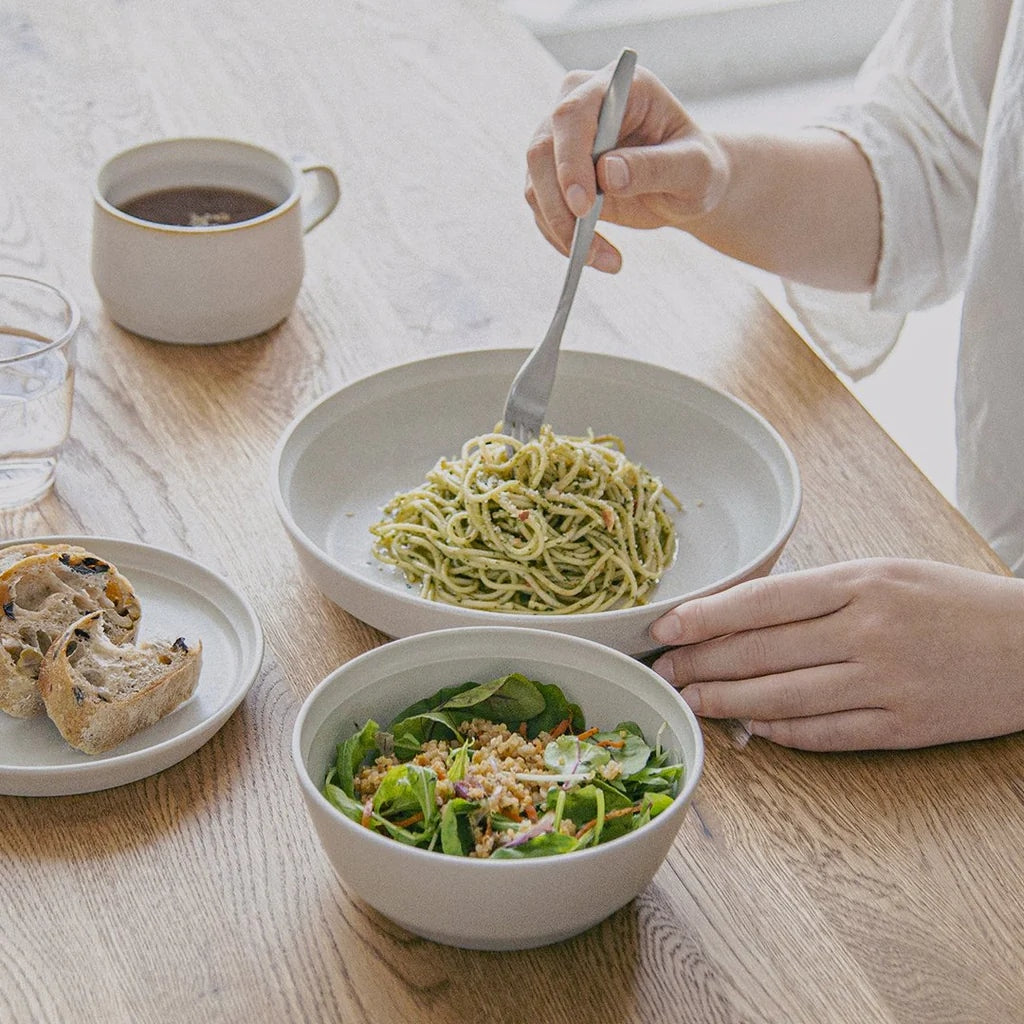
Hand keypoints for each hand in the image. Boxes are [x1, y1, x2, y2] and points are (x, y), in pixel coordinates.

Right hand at [525, 62, 729, 272]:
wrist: (686, 187)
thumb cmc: (696, 169)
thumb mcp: (694, 169)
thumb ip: (656, 167)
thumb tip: (608, 172)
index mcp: (618, 87)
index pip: (573, 113)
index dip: (570, 158)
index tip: (583, 205)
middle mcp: (581, 104)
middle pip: (542, 150)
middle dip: (559, 204)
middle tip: (585, 248)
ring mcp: (562, 140)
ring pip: (535, 185)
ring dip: (562, 230)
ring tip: (606, 260)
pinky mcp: (555, 175)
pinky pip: (542, 209)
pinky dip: (563, 239)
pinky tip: (599, 257)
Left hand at [649, 558, 1023, 750]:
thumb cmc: (952, 600)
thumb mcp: (885, 572)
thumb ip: (819, 593)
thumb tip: (743, 617)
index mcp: (860, 583)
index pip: (761, 601)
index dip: (705, 617)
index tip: (666, 629)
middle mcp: (868, 632)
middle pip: (761, 652)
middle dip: (702, 664)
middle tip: (665, 672)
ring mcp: (886, 684)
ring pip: (784, 697)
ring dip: (728, 702)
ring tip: (691, 701)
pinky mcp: (904, 728)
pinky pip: (826, 734)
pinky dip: (781, 733)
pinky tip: (751, 729)